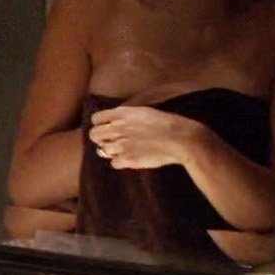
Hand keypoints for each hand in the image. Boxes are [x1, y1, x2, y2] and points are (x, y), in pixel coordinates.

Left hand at [86, 105, 204, 169]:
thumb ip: (127, 114)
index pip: (96, 119)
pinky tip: (128, 159)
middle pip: (94, 135)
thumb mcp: (144, 111)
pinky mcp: (128, 160)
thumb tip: (117, 118)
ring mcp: (121, 145)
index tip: (106, 127)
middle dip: (100, 137)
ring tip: (120, 150)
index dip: (100, 123)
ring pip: (101, 150)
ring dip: (109, 150)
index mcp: (122, 114)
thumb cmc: (167, 122)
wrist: (181, 139)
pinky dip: (119, 162)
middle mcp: (117, 128)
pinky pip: (113, 163)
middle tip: (110, 140)